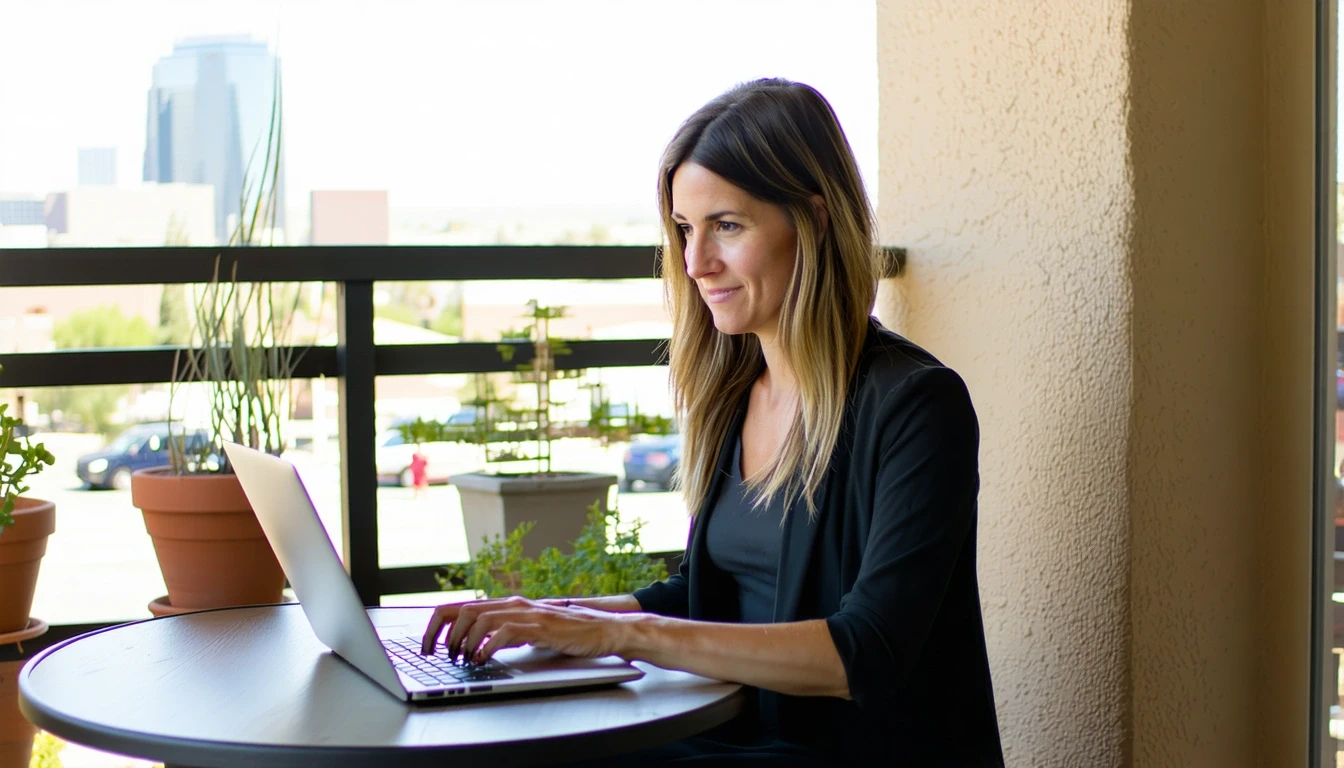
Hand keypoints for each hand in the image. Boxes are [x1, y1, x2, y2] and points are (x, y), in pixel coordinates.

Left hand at [420, 596, 639, 663]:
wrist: (604, 630)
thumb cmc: (569, 633)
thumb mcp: (530, 630)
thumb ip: (507, 631)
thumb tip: (476, 646)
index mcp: (508, 605)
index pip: (461, 606)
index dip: (437, 624)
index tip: (428, 646)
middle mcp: (514, 604)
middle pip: (464, 610)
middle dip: (444, 635)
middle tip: (442, 657)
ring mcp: (527, 613)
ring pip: (480, 619)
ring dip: (465, 642)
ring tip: (462, 659)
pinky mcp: (540, 627)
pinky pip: (504, 632)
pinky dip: (487, 646)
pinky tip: (484, 659)